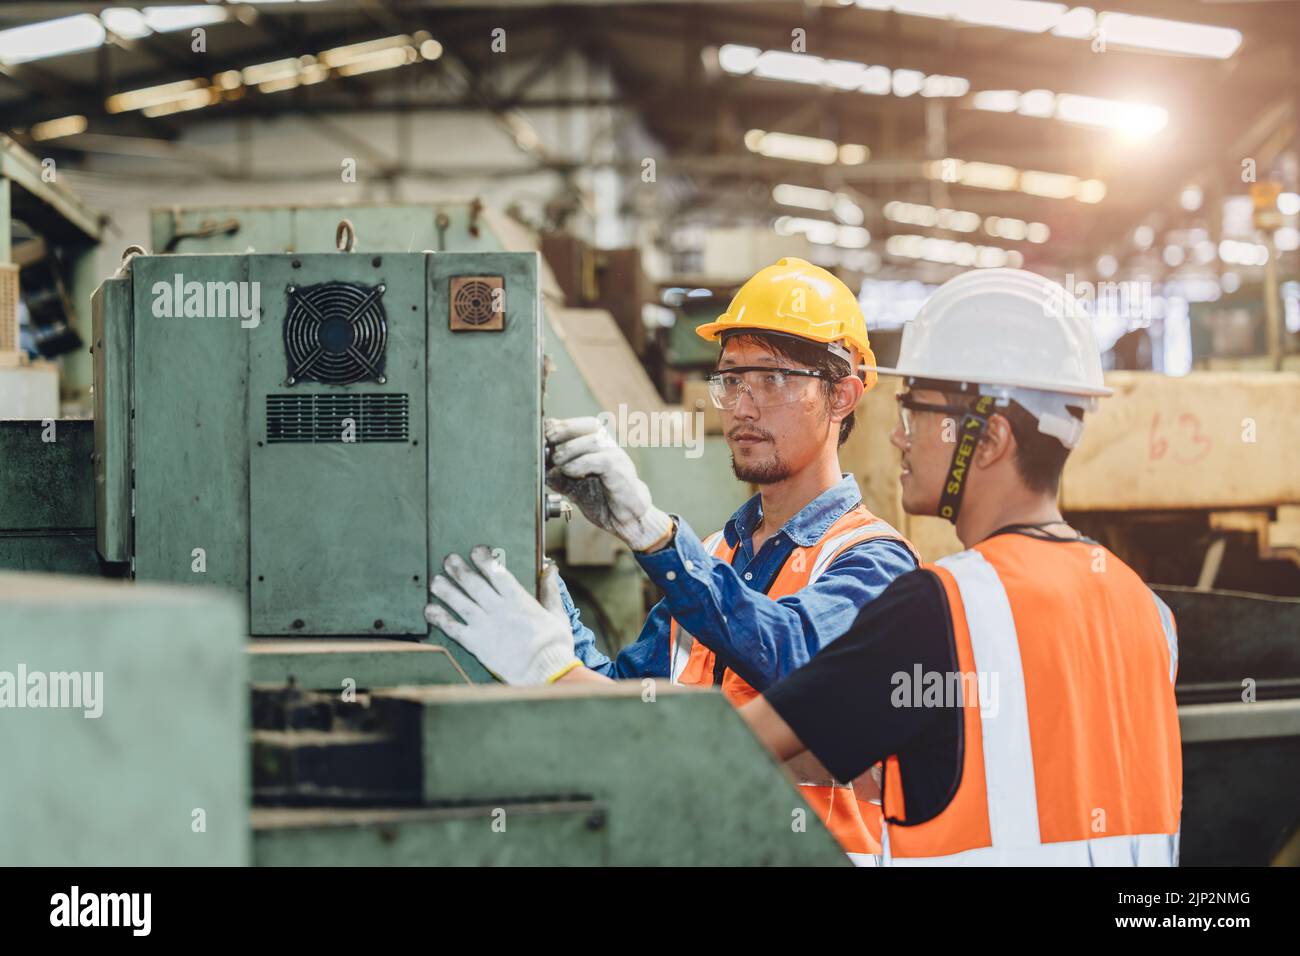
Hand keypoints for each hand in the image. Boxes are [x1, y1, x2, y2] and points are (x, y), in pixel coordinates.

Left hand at [425, 547, 579, 685]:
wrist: (544, 671)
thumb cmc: (554, 645)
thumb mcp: (557, 614)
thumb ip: (550, 591)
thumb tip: (552, 569)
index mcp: (518, 599)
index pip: (496, 573)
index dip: (484, 560)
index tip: (475, 551)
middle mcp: (497, 608)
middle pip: (473, 584)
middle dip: (459, 570)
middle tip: (448, 560)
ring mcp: (484, 625)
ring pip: (460, 602)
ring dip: (446, 590)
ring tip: (435, 581)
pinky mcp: (476, 644)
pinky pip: (453, 628)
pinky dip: (441, 619)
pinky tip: (430, 611)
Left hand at [545, 417, 672, 551]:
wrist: (625, 517)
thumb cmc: (602, 498)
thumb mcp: (573, 486)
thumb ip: (558, 475)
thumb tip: (539, 466)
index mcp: (599, 445)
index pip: (581, 424)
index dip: (561, 425)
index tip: (543, 433)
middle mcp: (609, 447)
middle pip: (589, 425)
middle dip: (565, 430)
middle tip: (547, 441)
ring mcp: (616, 457)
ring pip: (593, 441)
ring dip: (570, 449)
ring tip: (557, 462)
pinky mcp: (619, 471)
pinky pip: (600, 461)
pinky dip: (580, 464)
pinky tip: (569, 471)